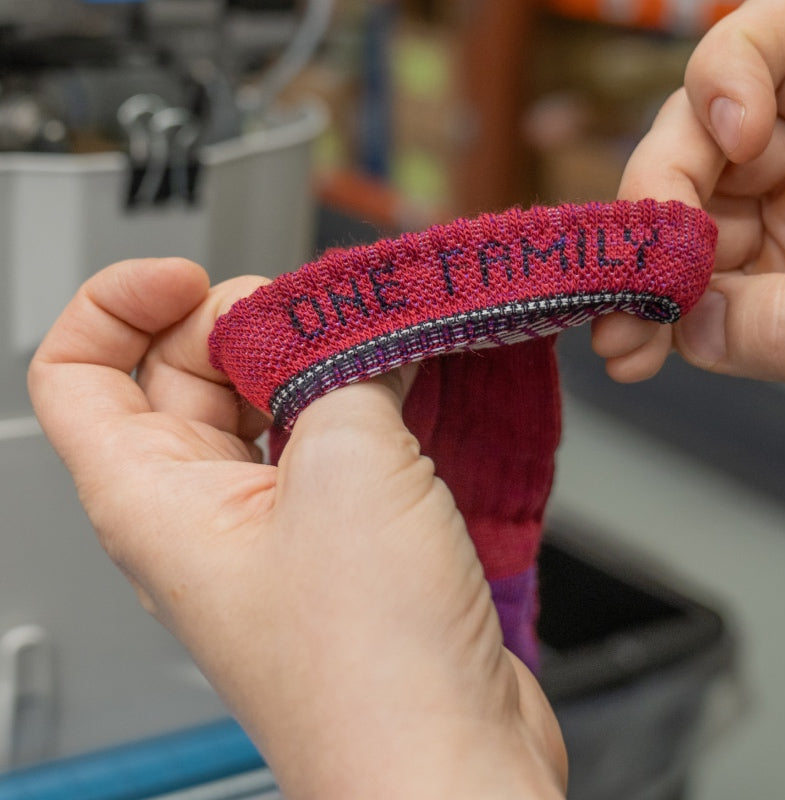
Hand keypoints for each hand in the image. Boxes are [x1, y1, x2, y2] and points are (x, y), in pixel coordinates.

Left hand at [28, 258, 566, 799]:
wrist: (446, 758)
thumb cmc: (372, 665)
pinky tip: (404, 384)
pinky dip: (356, 400)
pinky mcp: (338, 536)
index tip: (188, 277)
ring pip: (263, 405)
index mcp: (153, 499)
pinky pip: (326, 442)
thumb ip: (341, 370)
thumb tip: (355, 332)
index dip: (119, 304)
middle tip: (310, 312)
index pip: (78, 372)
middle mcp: (202, 513)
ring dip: (310, 361)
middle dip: (239, 323)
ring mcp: (274, 525)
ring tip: (370, 340)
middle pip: (181, 374)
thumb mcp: (347, 465)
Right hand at [592, 0, 784, 390]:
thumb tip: (696, 330)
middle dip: (655, 216)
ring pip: (679, 224)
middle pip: (698, 142)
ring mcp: (777, 211)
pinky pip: (691, 284)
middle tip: (630, 284)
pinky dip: (656, 319)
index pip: (774, 42)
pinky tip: (634, 354)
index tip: (740, 138)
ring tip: (624, 346)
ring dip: (639, 285)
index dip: (730, 73)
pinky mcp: (757, 273)